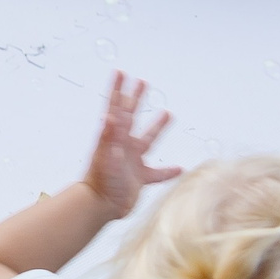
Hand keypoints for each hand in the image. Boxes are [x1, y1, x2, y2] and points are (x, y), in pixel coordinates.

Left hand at [83, 73, 180, 218]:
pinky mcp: (139, 178)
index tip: (121, 72)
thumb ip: (108, 138)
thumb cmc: (100, 181)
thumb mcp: (105, 158)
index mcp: (114, 137)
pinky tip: (180, 168)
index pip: (117, 108)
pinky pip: (157, 174)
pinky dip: (168, 171)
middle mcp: (122, 145)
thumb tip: (109, 116)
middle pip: (131, 116)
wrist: (99, 205)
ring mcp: (131, 161)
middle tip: (143, 82)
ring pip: (148, 140)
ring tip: (168, 113)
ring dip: (157, 127)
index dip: (118, 90)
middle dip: (136, 98)